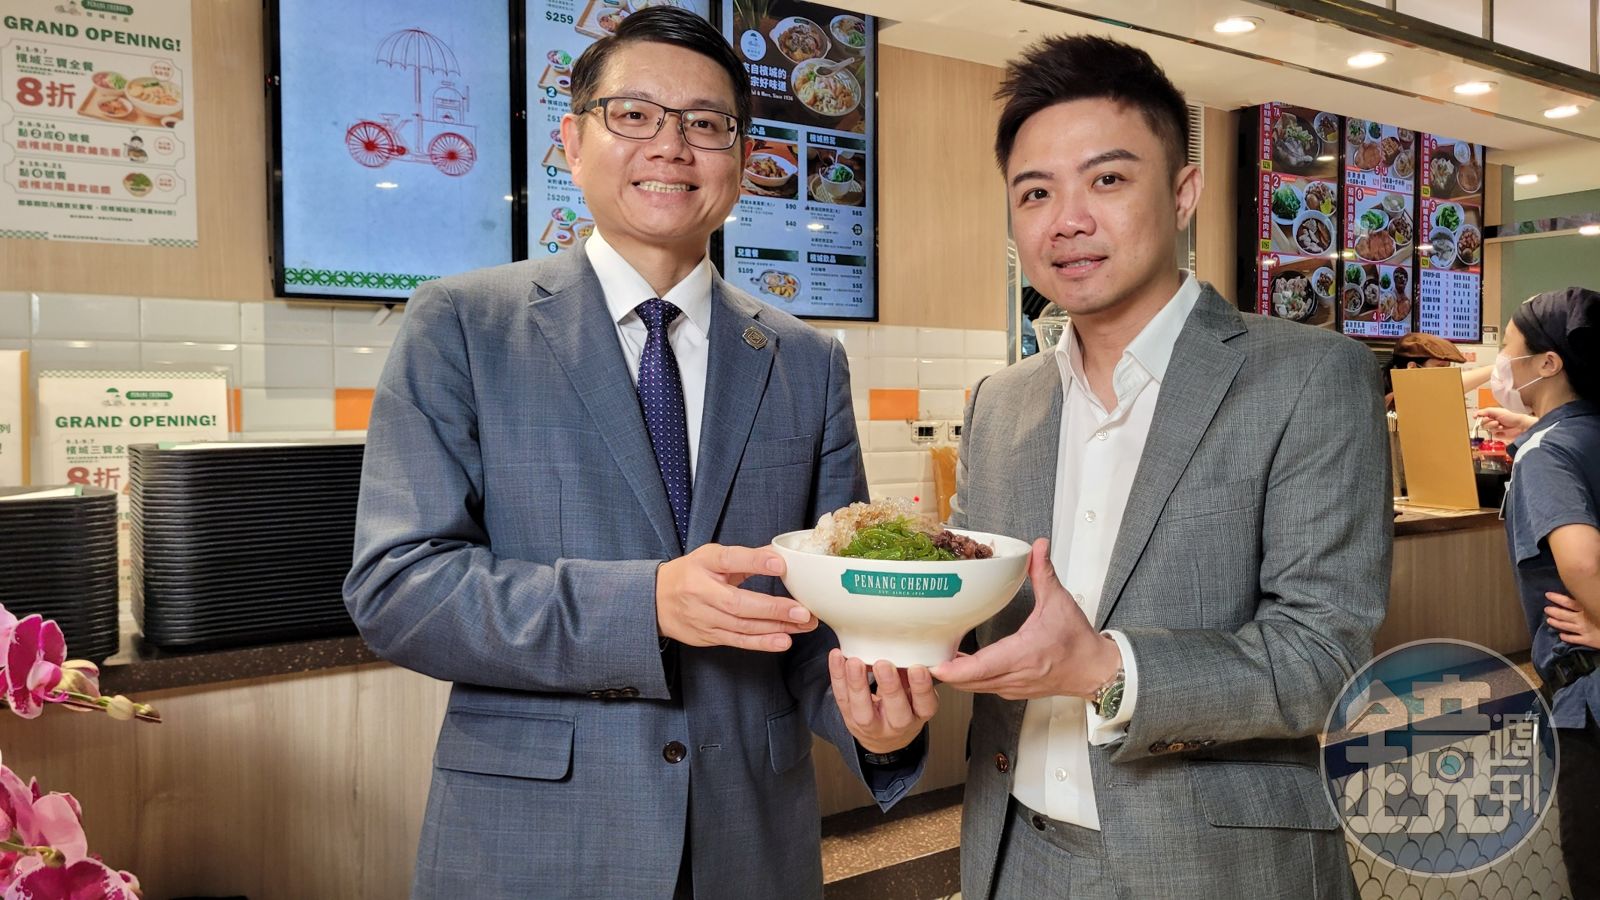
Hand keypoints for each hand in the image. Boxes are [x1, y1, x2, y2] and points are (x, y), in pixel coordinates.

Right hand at [655, 544, 815, 651]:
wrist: (655, 600)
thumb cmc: (690, 574)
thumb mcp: (711, 557)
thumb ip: (745, 557)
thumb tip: (778, 554)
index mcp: (704, 563)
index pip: (730, 560)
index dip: (755, 562)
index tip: (781, 564)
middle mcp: (701, 590)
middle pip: (738, 602)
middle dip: (773, 608)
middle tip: (803, 610)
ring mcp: (703, 616)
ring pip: (742, 625)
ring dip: (775, 627)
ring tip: (803, 625)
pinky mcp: (707, 635)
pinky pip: (737, 640)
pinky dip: (761, 642)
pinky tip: (783, 641)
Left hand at [828, 650, 937, 754]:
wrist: (885, 738)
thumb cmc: (904, 707)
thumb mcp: (917, 693)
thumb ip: (913, 674)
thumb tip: (909, 648)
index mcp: (919, 714)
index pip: (925, 704)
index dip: (922, 687)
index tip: (917, 668)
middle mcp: (898, 725)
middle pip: (896, 712)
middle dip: (889, 687)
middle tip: (883, 664)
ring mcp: (872, 725)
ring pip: (863, 710)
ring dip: (857, 684)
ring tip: (854, 662)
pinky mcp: (850, 719)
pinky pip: (842, 699)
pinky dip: (838, 677)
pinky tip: (837, 658)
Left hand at [930, 539, 1119, 699]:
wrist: (1094, 670)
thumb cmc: (1078, 641)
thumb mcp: (1060, 602)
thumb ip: (1044, 573)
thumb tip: (1038, 547)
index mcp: (1025, 653)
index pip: (984, 666)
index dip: (956, 669)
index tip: (935, 666)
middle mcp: (1016, 675)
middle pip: (970, 681)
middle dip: (944, 672)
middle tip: (921, 656)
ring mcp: (1013, 687)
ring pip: (974, 687)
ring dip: (954, 676)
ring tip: (934, 658)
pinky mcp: (1012, 691)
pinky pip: (983, 688)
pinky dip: (967, 679)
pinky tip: (957, 664)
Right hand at [1475, 407, 1536, 441]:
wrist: (1520, 426)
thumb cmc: (1511, 417)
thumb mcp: (1497, 411)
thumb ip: (1486, 411)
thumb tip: (1476, 414)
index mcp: (1491, 414)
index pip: (1480, 416)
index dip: (1480, 417)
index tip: (1480, 417)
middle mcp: (1492, 420)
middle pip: (1482, 423)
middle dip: (1488, 423)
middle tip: (1495, 421)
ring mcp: (1495, 428)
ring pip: (1487, 429)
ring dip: (1493, 427)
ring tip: (1500, 425)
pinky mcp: (1497, 434)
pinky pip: (1492, 434)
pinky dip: (1496, 432)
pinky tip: (1502, 429)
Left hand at [1545, 591, 1599, 649]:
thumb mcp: (1598, 604)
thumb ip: (1590, 600)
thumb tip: (1582, 595)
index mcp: (1587, 608)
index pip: (1568, 602)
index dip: (1557, 598)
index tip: (1548, 595)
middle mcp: (1583, 619)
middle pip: (1563, 614)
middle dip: (1553, 611)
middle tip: (1546, 609)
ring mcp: (1584, 630)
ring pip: (1565, 626)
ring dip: (1556, 623)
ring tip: (1549, 620)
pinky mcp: (1587, 641)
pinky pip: (1573, 639)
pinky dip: (1566, 637)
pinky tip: (1561, 636)